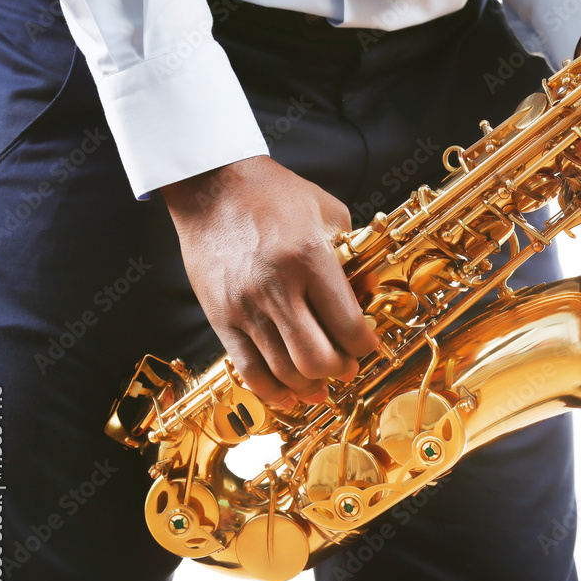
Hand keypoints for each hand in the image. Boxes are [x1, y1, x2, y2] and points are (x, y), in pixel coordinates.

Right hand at [161, 156, 378, 406]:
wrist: (211, 185)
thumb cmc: (274, 194)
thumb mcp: (328, 211)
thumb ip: (353, 254)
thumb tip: (369, 293)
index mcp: (310, 258)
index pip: (348, 325)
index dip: (366, 345)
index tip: (369, 344)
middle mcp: (276, 287)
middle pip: (317, 359)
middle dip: (341, 370)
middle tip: (348, 366)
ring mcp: (245, 306)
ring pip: (283, 371)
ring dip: (310, 385)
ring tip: (322, 382)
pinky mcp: (220, 317)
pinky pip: (247, 369)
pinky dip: (272, 391)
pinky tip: (289, 395)